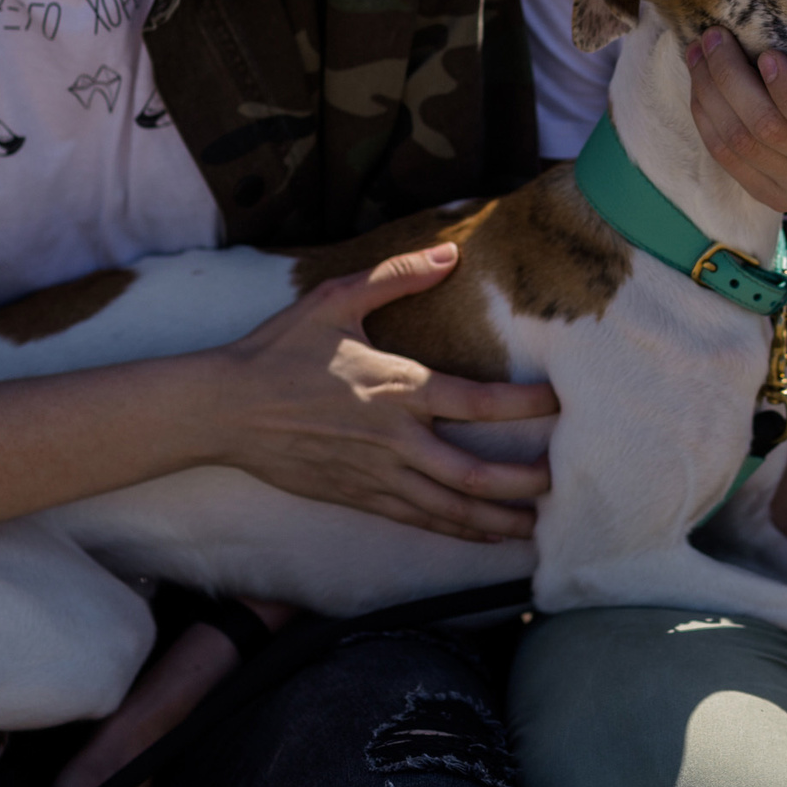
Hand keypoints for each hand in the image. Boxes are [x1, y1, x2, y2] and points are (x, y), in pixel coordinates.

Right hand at [208, 245, 559, 540]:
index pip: (478, 402)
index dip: (526, 406)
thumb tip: (449, 251)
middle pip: (473, 472)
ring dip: (495, 520)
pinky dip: (454, 530)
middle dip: (522, 483)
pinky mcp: (357, 497)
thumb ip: (397, 274)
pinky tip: (480, 535)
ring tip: (534, 528)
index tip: (562, 404)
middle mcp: (393, 438)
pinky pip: (416, 520)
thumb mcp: (335, 299)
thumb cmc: (279, 350)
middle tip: (563, 483)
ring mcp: (375, 474)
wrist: (223, 409)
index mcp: (396, 386)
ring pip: (448, 508)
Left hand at [684, 30, 786, 212]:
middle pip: (770, 132)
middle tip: (714, 37)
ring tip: (699, 53)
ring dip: (711, 94)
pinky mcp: (777, 199)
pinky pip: (727, 161)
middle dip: (732, 79)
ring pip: (740, 145)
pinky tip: (700, 88)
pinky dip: (707, 120)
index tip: (769, 54)